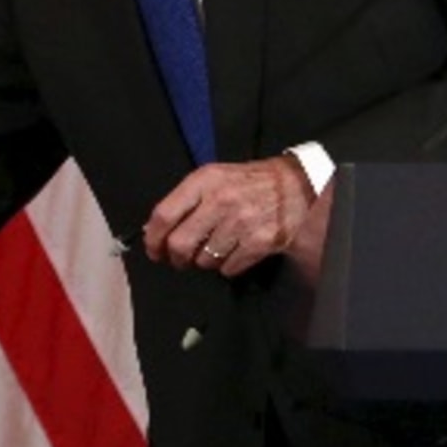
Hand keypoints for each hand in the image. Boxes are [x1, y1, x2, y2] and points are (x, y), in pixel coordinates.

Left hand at [142, 154, 315, 277]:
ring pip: (204, 260)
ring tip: (215, 248)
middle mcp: (221, 201)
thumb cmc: (246, 182)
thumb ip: (182, 201)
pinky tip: (234, 252)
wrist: (295, 184)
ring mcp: (242, 223)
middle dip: (175, 258)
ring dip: (204, 261)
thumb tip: (152, 230)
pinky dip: (227, 266)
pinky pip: (229, 268)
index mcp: (203, 182)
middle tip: (178, 260)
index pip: (164, 215)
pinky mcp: (261, 242)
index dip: (152, 239)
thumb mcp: (211, 178)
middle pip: (180, 243)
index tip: (153, 250)